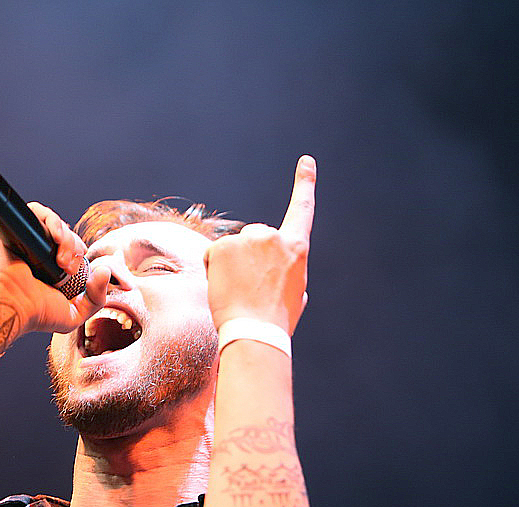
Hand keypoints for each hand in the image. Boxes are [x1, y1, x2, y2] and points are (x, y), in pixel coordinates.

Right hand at [0, 202, 109, 333]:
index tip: (77, 270)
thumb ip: (97, 298)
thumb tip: (105, 271)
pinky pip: (36, 210)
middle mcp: (37, 250)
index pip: (72, 247)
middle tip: (68, 267)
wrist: (11, 305)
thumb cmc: (35, 314)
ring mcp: (25, 237)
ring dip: (66, 237)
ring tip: (61, 259)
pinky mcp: (12, 226)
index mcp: (49, 266)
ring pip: (55, 222)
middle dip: (75, 248)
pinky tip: (55, 237)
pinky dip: (51, 220)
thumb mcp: (74, 314)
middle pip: (67, 233)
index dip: (79, 253)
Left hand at [205, 156, 314, 333]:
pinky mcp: (223, 246)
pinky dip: (213, 270)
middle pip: (254, 236)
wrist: (255, 332)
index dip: (305, 183)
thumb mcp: (295, 294)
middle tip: (250, 286)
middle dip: (248, 256)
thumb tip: (279, 273)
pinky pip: (213, 255)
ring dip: (231, 264)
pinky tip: (224, 287)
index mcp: (297, 248)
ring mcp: (247, 239)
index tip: (306, 161)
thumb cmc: (276, 320)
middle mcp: (273, 237)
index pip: (302, 209)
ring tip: (239, 290)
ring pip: (233, 247)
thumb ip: (289, 272)